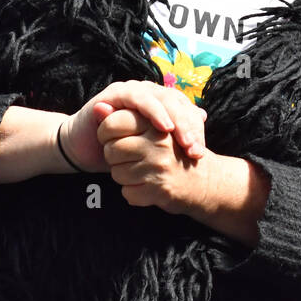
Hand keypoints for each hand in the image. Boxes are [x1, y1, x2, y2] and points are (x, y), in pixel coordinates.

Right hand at [58, 80, 203, 173]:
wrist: (81, 149)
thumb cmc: (118, 150)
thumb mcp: (148, 148)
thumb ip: (172, 137)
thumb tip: (202, 118)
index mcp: (160, 103)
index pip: (185, 110)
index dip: (195, 129)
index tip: (200, 153)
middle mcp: (148, 93)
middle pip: (177, 103)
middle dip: (189, 127)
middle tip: (196, 149)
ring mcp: (132, 91)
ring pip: (162, 99)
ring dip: (176, 119)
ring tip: (185, 140)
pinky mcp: (116, 94)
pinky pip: (139, 99)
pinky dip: (154, 111)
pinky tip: (164, 127)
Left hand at [96, 96, 211, 212]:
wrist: (203, 181)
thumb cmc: (172, 150)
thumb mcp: (155, 126)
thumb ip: (125, 115)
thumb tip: (98, 107)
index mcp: (157, 124)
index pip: (113, 123)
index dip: (107, 132)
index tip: (117, 137)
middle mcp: (159, 143)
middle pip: (111, 150)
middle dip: (115, 156)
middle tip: (130, 157)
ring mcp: (159, 168)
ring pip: (117, 173)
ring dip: (124, 175)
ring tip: (142, 171)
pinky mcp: (158, 190)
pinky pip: (127, 193)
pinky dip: (133, 192)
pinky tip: (147, 186)